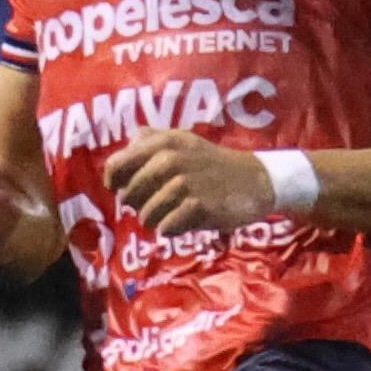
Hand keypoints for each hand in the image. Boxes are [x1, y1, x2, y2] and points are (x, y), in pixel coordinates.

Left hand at [104, 128, 277, 235]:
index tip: (120, 190)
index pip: (116, 164)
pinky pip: (167, 227)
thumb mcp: (182, 141)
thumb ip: (149, 141)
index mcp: (163, 142)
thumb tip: (121, 154)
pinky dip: (171, 229)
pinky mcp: (199, 205)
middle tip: (153, 205)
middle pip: (129, 195)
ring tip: (169, 215)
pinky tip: (181, 222)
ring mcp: (185, 182)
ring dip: (154, 220)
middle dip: (137, 205)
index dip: (114, 182)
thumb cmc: (211, 164)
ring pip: (146, 214)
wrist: (256, 180)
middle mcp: (170, 158)